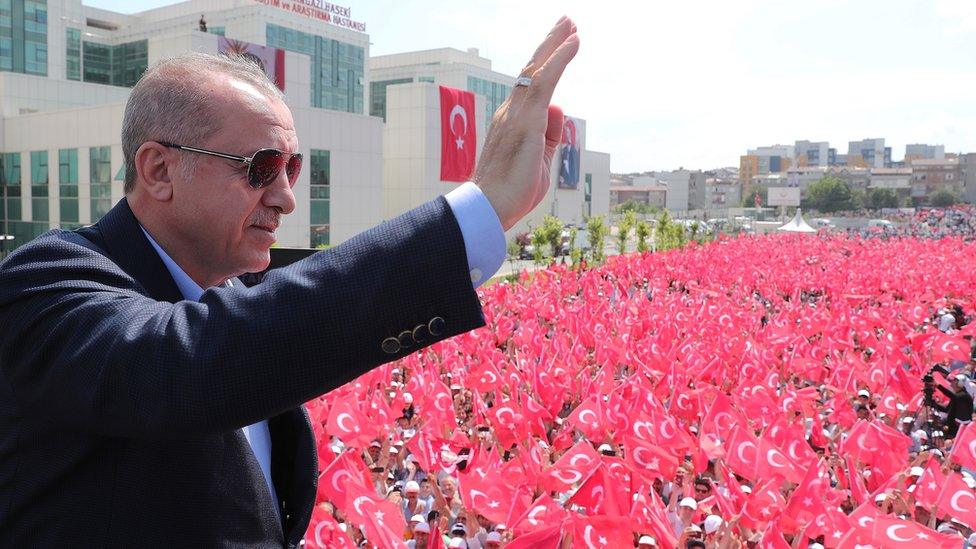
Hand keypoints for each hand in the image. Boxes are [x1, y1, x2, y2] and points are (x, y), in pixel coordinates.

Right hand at [473, 17, 579, 230]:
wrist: (489, 207)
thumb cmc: (511, 191)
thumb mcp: (539, 158)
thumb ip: (548, 132)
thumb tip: (557, 106)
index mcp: (512, 122)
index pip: (529, 86)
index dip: (545, 63)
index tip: (560, 43)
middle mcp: (511, 113)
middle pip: (531, 70)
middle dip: (549, 44)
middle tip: (566, 22)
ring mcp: (516, 115)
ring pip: (536, 69)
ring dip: (555, 44)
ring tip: (570, 24)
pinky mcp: (525, 120)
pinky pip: (543, 81)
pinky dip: (559, 59)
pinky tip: (572, 42)